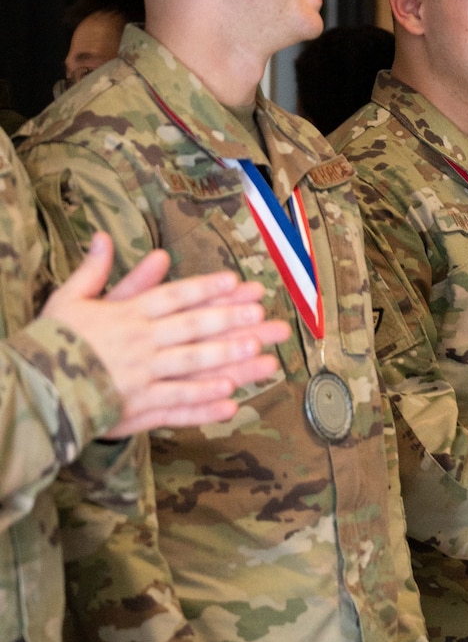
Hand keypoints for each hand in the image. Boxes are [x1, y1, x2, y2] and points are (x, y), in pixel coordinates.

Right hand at [43, 234, 291, 434]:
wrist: (33, 386)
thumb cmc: (51, 341)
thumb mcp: (67, 299)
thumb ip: (92, 270)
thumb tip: (101, 236)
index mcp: (125, 316)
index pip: (171, 297)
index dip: (204, 288)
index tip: (234, 281)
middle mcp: (138, 344)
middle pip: (191, 328)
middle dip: (229, 321)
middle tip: (261, 316)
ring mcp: (140, 376)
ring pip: (190, 365)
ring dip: (226, 358)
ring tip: (258, 352)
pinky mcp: (136, 406)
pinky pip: (176, 403)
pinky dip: (202, 402)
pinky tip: (230, 399)